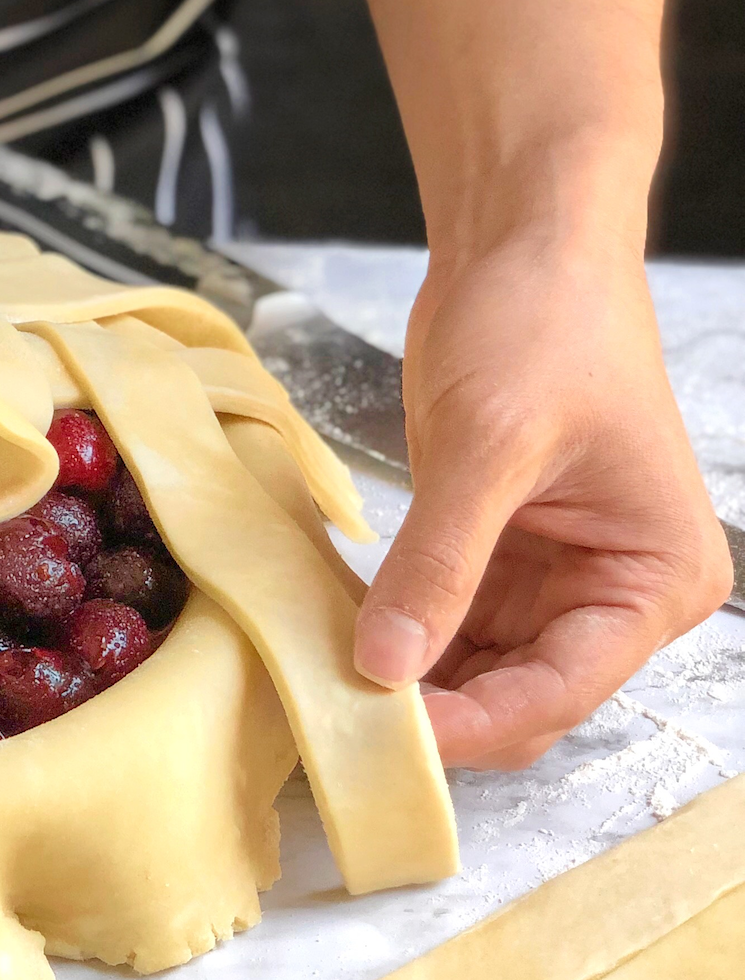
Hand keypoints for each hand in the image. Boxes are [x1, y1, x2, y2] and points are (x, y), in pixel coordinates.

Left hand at [353, 231, 730, 767]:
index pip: (561, 692)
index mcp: (655, 580)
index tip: (386, 737)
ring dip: (408, 681)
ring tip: (324, 683)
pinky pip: (444, 623)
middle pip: (521, 698)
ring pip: (476, 673)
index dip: (474, 724)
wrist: (523, 242)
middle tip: (339, 718)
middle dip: (438, 712)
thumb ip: (440, 564)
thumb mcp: (488, 446)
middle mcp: (615, 594)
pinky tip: (336, 636)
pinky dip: (396, 635)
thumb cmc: (545, 320)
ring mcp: (553, 580)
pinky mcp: (496, 555)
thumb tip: (385, 667)